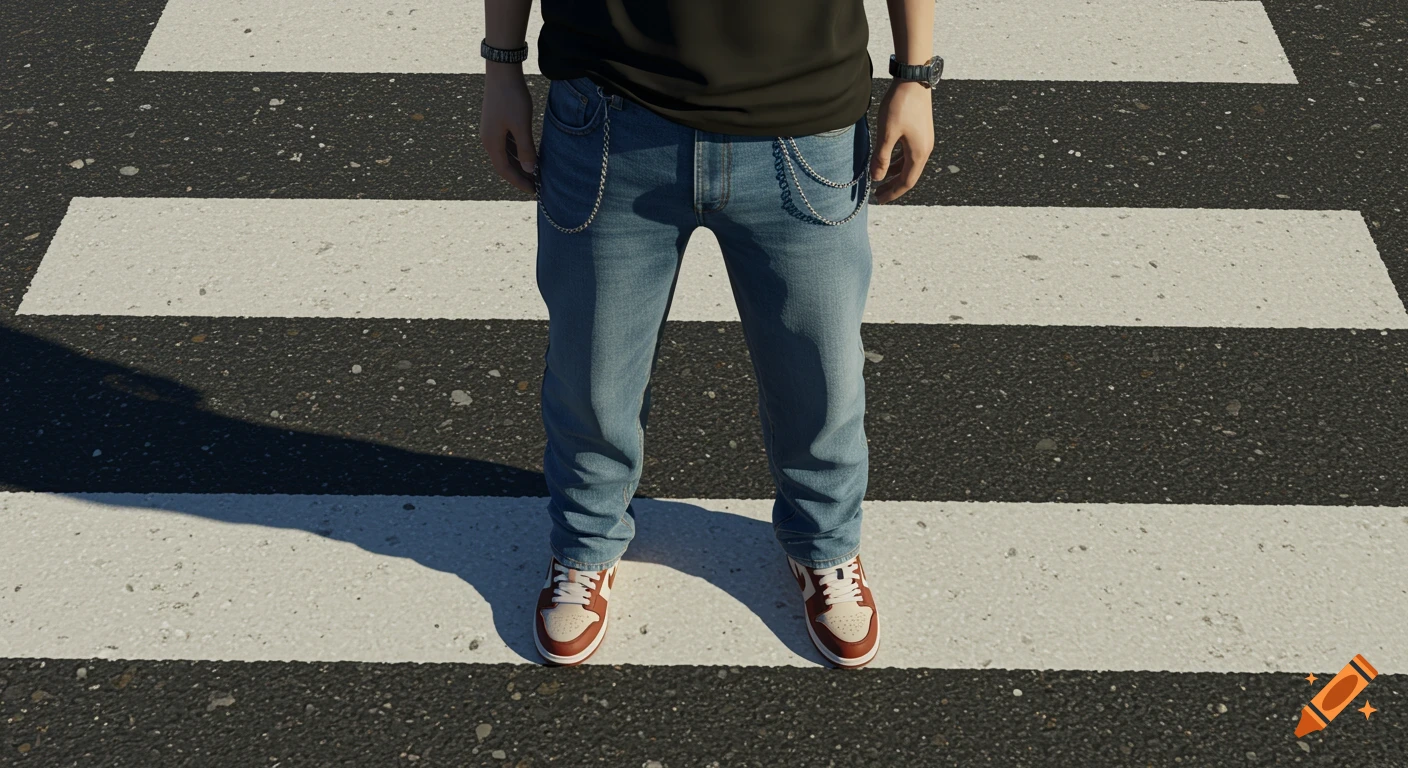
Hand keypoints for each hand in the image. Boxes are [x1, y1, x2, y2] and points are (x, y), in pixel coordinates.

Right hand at [480, 65, 538, 194]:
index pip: (505, 171)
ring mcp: (491, 130)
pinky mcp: (496, 122)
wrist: (502, 71)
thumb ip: (525, 149)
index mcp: (491, 143)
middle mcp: (488, 139)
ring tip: (534, 172)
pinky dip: (517, 152)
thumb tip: (530, 170)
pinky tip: (528, 153)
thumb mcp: (521, 125)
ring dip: (519, 164)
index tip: (534, 191)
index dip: (519, 182)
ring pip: (505, 154)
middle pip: (504, 164)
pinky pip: (506, 143)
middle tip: (536, 185)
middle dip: (520, 176)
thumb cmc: (511, 98)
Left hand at [868, 80, 934, 203]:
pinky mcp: (920, 131)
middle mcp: (925, 149)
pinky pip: (909, 153)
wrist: (914, 79)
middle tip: (877, 194)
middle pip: (909, 175)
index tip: (878, 199)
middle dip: (893, 185)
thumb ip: (881, 157)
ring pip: (908, 164)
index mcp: (918, 153)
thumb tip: (877, 178)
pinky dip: (898, 160)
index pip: (906, 181)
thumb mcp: (887, 133)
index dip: (893, 192)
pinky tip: (887, 161)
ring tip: (880, 179)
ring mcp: (924, 140)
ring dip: (895, 173)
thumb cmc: (900, 105)